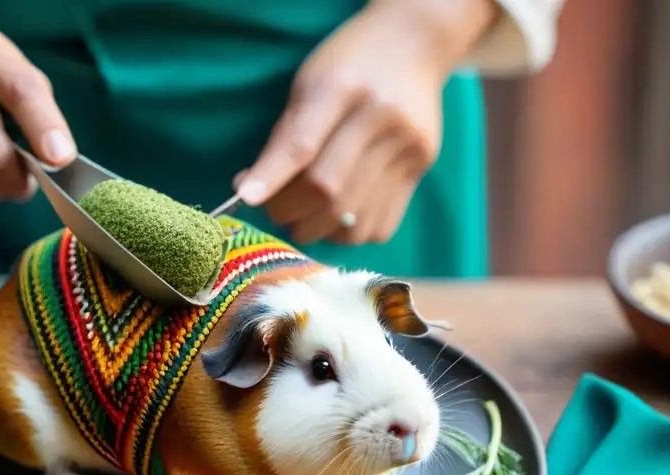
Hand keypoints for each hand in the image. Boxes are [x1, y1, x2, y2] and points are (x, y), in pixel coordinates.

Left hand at [236, 0, 498, 245]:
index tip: (246, 200)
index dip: (272, 178)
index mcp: (342, 87)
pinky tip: (339, 220)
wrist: (414, 45)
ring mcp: (407, 145)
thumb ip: (285, 135)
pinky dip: (350, 234)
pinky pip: (381, 224)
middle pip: (329, 188)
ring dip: (319, 231)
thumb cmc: (348, 65)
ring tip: (306, 220)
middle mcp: (380, 116)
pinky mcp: (422, 167)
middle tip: (278, 213)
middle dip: (291, 211)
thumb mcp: (309, 83)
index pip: (302, 144)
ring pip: (355, 216)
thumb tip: (250, 189)